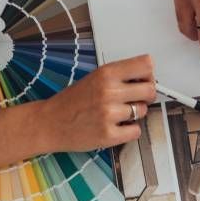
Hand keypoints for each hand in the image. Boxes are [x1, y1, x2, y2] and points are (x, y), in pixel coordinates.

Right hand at [38, 56, 155, 150]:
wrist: (49, 123)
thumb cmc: (72, 101)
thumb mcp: (94, 78)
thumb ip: (119, 76)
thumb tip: (147, 78)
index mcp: (106, 73)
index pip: (146, 65)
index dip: (148, 74)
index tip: (142, 80)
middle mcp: (109, 91)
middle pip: (150, 90)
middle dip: (146, 96)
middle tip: (134, 100)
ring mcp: (109, 114)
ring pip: (143, 111)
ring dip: (134, 114)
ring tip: (116, 115)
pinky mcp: (109, 135)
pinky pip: (136, 131)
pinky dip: (129, 131)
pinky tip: (115, 127)